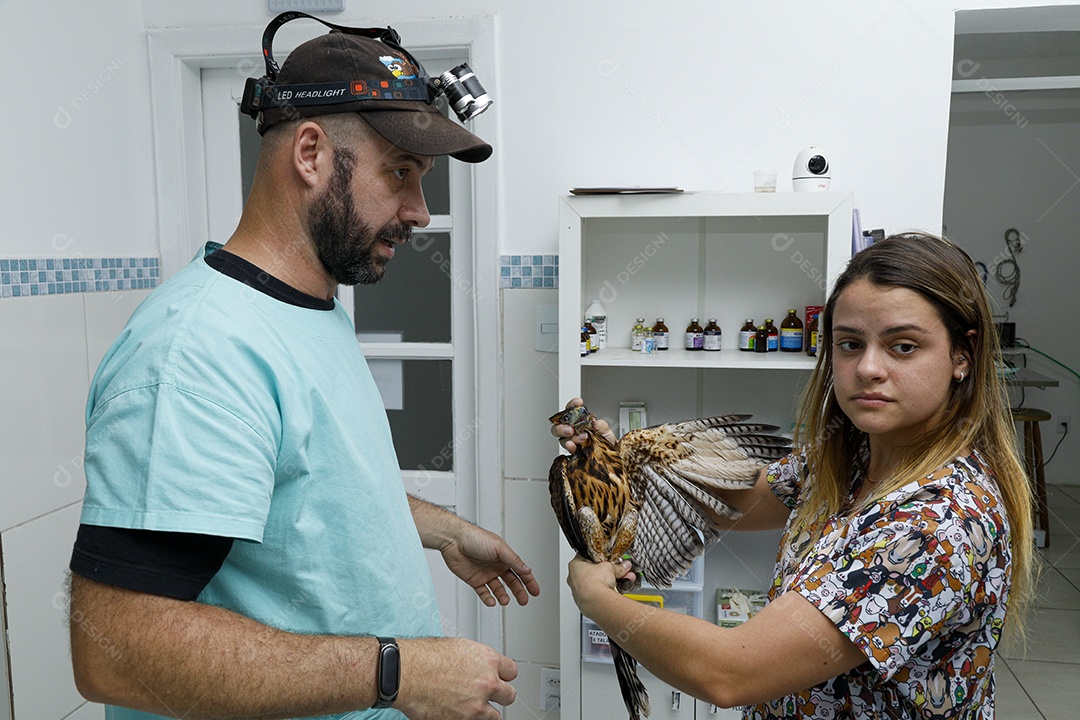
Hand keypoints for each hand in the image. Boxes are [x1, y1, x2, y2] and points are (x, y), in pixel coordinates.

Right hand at [397, 636, 517, 719]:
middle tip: (489, 694)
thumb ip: (475, 660)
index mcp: (488, 660)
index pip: (512, 671)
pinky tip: (456, 710)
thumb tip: (479, 666)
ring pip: (495, 716)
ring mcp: (477, 705)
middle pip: (509, 695)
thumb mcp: (458, 647)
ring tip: (470, 705)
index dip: (504, 675)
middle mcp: (487, 683)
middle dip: (500, 695)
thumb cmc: (424, 657)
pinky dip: (467, 719)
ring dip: (485, 711)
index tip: (500, 678)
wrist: (406, 673)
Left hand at [440, 525, 540, 606]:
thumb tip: (526, 569)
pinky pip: (483, 592)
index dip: (529, 581)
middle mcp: (496, 565)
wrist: (453, 541)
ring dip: (503, 596)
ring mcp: (485, 573)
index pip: (520, 571)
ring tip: (505, 601)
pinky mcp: (474, 580)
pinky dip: (488, 598)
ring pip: (498, 589)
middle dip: (519, 592)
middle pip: (511, 582)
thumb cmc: (474, 537)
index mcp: (504, 556)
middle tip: (524, 601)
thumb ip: (513, 560)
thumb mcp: (499, 547)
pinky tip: (491, 601)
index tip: (535, 591)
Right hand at [551, 397, 615, 452]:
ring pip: (561, 438)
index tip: (579, 402)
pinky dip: (570, 447)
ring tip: (580, 438)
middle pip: (558, 425)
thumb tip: (594, 423)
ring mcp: (571, 440)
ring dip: (568, 437)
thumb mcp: (605, 429)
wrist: (608, 452)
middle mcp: (572, 429)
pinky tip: (572, 445)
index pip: (570, 409)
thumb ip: (600, 425)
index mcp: (578, 419)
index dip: (572, 404)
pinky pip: (568, 449)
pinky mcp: (574, 450)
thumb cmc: (604, 438)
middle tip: (571, 429)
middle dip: (562, 426)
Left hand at [566, 554, 634, 615]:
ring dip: (608, 583)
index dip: (600, 558)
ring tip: (619, 582)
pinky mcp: (585, 603)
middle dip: (606, 573)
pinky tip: (614, 592)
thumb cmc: (594, 583)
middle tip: (616, 572)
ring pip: (595, 585)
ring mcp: (578, 592)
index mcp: (574, 565)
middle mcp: (573, 579)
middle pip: (593, 573)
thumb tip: (623, 566)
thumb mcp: (610, 567)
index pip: (587, 557)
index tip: (608, 561)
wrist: (597, 602)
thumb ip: (617, 566)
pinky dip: (605, 594)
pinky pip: (596, 596)